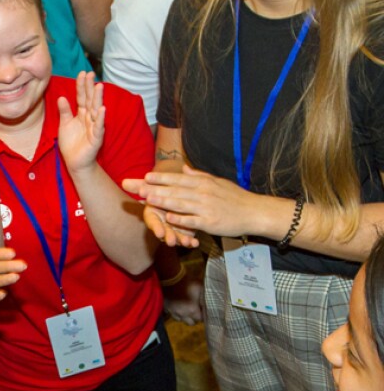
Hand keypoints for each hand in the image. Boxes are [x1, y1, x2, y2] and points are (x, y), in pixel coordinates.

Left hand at [57, 71, 104, 173]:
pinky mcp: (96, 138)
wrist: (75, 162)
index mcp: (82, 114)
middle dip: (90, 87)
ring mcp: (94, 127)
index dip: (81, 86)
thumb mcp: (65, 124)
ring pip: (96, 110)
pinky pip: (99, 126)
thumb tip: (61, 97)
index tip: (82, 73)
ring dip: (98, 98)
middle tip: (90, 73)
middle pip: (90, 100)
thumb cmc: (71, 144)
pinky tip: (102, 109)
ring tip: (99, 86)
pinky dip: (101, 118)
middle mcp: (90, 118)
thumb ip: (64, 111)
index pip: (82, 97)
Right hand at [122, 178, 198, 247]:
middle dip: (168, 236)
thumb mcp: (152, 187)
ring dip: (181, 240)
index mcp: (153, 214)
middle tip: (171, 241)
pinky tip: (196, 243)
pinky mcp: (183, 231)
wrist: (174, 193)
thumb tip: (123, 182)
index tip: (159, 232)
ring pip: (176, 236)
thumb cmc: (160, 190)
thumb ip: (139, 186)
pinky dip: (191, 241)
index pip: (153, 222)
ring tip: (187, 243)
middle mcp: (162, 223)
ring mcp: (173, 228)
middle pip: (164, 231)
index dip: (156, 227)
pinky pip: (187, 238)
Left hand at [126, 165, 262, 239]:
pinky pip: (192, 220)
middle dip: (154, 188)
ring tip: (147, 199)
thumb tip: (185, 168)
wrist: (254, 212)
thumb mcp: (217, 182)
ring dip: (163, 201)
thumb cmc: (235, 197)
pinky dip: (180, 219)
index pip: (178, 179)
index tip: (145, 176)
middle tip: (136, 187)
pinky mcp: (210, 222)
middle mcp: (202, 193)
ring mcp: (206, 207)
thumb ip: (199, 175)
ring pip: (180, 204)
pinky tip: (168, 218)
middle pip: (174, 190)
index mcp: (203, 182)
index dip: (161, 178)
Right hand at [163, 277, 203, 325]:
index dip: (203, 315)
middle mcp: (182, 314)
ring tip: (186, 308)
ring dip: (184, 316)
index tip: (203, 310)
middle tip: (196, 310)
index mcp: (192, 311)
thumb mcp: (201, 289)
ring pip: (181, 320)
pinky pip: (172, 314)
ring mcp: (173, 312)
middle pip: (191, 323)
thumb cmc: (188, 282)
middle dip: (194, 318)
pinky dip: (176, 312)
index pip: (201, 319)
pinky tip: (178, 306)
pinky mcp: (166, 308)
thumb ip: (205, 300)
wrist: (171, 277)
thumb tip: (210, 308)